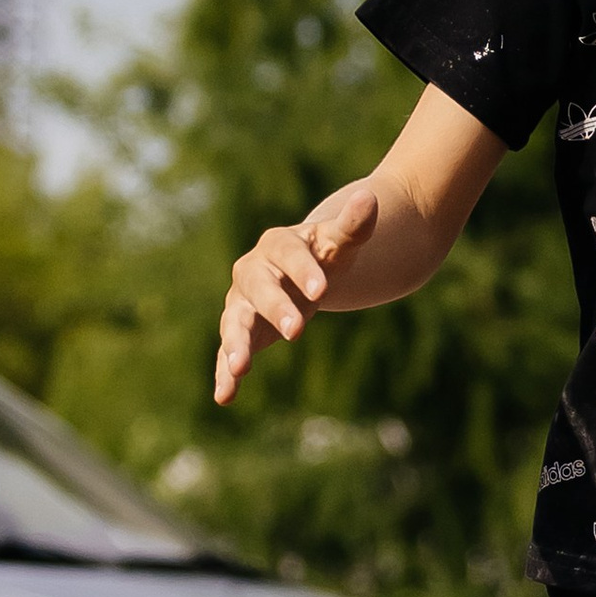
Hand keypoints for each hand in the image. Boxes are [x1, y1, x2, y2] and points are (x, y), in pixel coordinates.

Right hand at [214, 185, 380, 404]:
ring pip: (235, 323)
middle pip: (259, 289)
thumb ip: (354, 224)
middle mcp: (252, 273)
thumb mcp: (341, 242)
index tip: (323, 289)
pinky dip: (225, 374)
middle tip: (298, 331)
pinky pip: (229, 353)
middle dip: (277, 308)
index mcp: (277, 246)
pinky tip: (224, 397)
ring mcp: (243, 304)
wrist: (305, 272)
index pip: (289, 255)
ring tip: (240, 369)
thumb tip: (371, 198)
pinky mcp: (242, 332)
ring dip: (236, 345)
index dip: (304, 270)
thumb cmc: (325, 255)